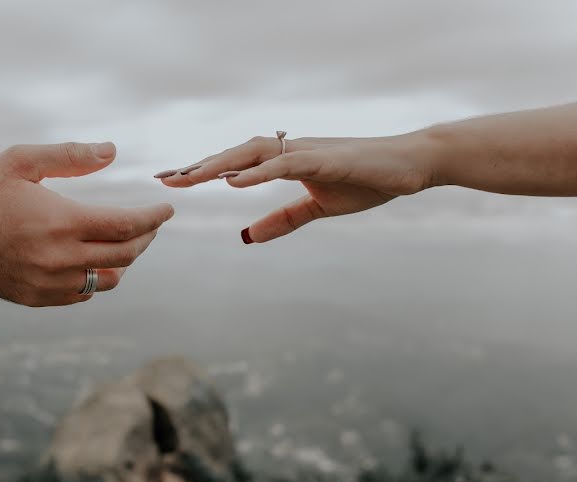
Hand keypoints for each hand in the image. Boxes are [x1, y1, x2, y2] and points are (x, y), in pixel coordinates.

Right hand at [0, 142, 172, 305]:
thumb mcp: (22, 160)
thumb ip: (70, 156)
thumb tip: (113, 151)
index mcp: (60, 222)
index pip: (127, 225)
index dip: (153, 218)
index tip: (167, 209)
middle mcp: (59, 258)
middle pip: (124, 255)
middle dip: (145, 238)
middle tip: (150, 225)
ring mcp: (48, 283)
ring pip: (107, 280)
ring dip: (123, 261)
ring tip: (125, 243)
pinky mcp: (37, 298)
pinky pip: (82, 294)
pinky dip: (96, 278)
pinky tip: (93, 262)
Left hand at [156, 133, 434, 242]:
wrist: (412, 164)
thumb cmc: (367, 181)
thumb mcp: (317, 208)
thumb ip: (282, 220)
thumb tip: (246, 237)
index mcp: (285, 161)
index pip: (236, 164)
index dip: (203, 171)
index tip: (171, 180)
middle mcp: (289, 150)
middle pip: (234, 156)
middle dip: (198, 166)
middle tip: (164, 179)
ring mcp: (306, 151)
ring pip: (251, 154)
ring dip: (218, 165)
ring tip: (187, 178)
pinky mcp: (325, 158)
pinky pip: (284, 163)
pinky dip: (256, 172)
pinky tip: (232, 181)